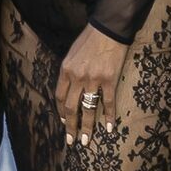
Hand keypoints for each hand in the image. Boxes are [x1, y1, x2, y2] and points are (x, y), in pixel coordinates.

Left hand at [56, 24, 127, 144]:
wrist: (108, 29)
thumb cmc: (89, 39)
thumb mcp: (71, 54)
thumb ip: (69, 72)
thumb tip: (69, 89)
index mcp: (66, 70)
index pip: (59, 97)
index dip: (61, 112)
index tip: (64, 122)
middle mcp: (77, 77)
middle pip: (71, 107)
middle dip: (71, 126)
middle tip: (72, 140)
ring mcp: (93, 79)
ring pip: (88, 109)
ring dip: (87, 126)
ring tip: (87, 140)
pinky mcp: (109, 80)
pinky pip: (108, 102)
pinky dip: (109, 116)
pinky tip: (110, 127)